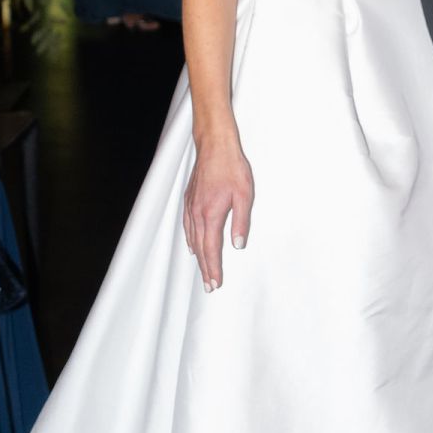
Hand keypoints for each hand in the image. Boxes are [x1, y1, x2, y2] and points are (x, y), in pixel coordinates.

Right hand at [183, 137, 253, 289]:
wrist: (215, 146)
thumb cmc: (232, 168)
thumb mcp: (245, 195)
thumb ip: (241, 221)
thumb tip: (238, 244)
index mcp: (212, 215)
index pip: (211, 248)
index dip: (214, 267)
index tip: (215, 283)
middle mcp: (198, 214)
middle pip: (200, 248)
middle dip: (205, 268)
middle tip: (209, 286)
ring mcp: (191, 207)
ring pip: (192, 238)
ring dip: (198, 257)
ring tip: (202, 271)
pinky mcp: (190, 199)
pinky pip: (187, 226)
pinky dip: (190, 239)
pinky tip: (192, 245)